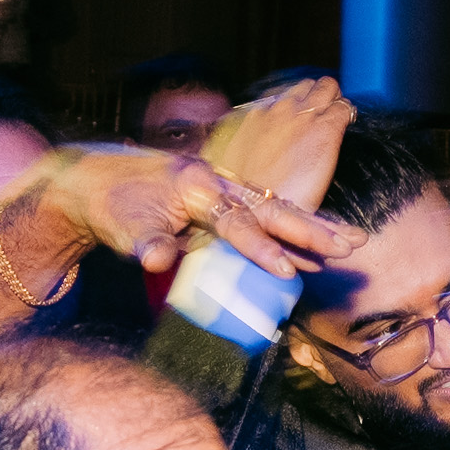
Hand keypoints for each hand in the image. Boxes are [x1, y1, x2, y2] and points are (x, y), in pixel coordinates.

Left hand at [30, 131, 354, 283]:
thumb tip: (156, 259)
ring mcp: (223, 189)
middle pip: (271, 208)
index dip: (262, 248)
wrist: (98, 179)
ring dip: (313, 227)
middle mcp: (216, 184)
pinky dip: (290, 231)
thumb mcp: (122, 227)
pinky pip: (264, 215)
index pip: (235, 222)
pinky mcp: (223, 199)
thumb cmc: (112, 206)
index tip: (288, 271)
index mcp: (195, 188)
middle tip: (350, 243)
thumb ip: (145, 243)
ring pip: (275, 208)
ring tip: (352, 241)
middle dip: (311, 228)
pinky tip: (314, 252)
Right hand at [198, 72, 354, 215]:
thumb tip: (259, 148)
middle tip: (324, 114)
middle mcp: (281, 109)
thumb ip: (250, 145)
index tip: (303, 117)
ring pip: (328, 86)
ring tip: (336, 118)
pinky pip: (345, 107)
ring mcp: (305, 116)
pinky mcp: (327, 128)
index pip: (285, 95)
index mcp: (258, 115)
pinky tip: (346, 126)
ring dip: (334, 99)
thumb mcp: (238, 162)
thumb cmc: (247, 194)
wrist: (260, 207)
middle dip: (319, 96)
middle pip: (308, 85)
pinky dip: (347, 114)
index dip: (298, 105)